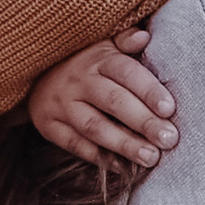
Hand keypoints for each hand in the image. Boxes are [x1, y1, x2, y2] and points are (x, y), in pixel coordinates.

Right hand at [27, 28, 177, 166]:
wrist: (34, 76)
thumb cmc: (85, 63)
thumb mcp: (104, 45)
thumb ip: (126, 41)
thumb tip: (144, 36)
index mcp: (98, 59)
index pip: (126, 73)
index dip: (148, 91)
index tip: (170, 109)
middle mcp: (78, 81)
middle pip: (113, 102)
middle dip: (143, 122)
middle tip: (168, 139)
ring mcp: (62, 105)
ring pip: (94, 127)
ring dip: (124, 144)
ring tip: (150, 158)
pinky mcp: (49, 126)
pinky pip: (75, 145)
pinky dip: (99, 158)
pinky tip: (123, 167)